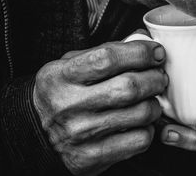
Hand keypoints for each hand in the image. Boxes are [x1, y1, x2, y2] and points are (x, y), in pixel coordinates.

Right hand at [33, 39, 167, 175]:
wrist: (35, 133)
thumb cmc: (62, 91)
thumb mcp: (71, 64)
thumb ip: (105, 51)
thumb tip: (144, 39)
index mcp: (62, 75)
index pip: (108, 58)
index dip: (140, 52)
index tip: (156, 52)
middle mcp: (69, 105)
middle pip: (129, 87)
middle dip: (155, 78)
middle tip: (160, 76)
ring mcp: (81, 133)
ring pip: (140, 114)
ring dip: (155, 104)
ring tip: (151, 99)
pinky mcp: (93, 156)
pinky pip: (139, 140)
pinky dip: (149, 128)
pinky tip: (141, 122)